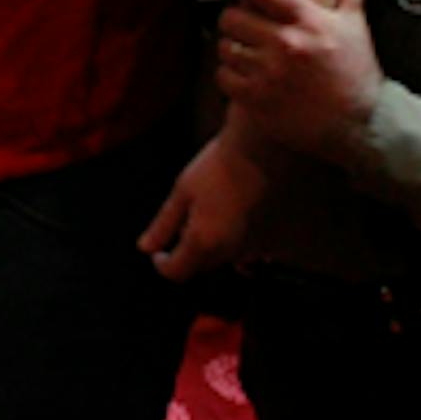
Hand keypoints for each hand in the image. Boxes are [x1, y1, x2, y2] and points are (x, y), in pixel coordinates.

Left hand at [137, 130, 262, 280]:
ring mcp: (256, 247)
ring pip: (227, 259)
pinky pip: (253, 252)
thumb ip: (163, 225)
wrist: (263, 147)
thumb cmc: (219, 166)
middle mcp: (230, 252)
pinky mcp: (275, 238)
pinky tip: (239, 216)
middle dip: (189, 251)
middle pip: (202, 266)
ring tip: (215, 208)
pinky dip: (241, 242)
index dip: (162, 264)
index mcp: (202, 242)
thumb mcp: (182, 191)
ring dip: (215, 245)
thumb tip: (145, 248)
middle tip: (189, 216)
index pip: (176, 272)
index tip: (158, 252)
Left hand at [216, 0, 381, 159]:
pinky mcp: (258, 100)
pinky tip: (242, 73)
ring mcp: (271, 74)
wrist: (361, 126)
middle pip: (232, 17)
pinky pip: (224, 76)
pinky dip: (228, 73)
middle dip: (233, 18)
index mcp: (309, 21)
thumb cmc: (357, 73)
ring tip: (241, 49)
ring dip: (230, 46)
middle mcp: (287, 44)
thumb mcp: (356, 27)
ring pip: (225, 47)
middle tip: (240, 24)